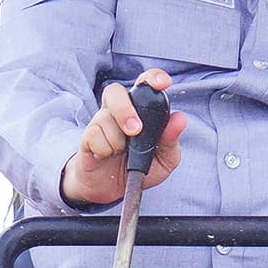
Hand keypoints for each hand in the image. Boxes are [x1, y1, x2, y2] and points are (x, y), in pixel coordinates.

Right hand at [59, 70, 186, 207]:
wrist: (112, 190)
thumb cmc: (139, 168)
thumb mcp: (164, 159)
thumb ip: (171, 139)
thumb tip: (180, 118)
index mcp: (141, 109)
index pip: (145, 83)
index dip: (153, 78)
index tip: (162, 83)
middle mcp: (119, 110)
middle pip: (115, 92)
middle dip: (124, 110)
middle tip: (134, 131)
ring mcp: (101, 121)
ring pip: (105, 118)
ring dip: (117, 141)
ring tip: (120, 153)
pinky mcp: (86, 136)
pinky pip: (94, 136)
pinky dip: (105, 150)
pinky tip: (106, 156)